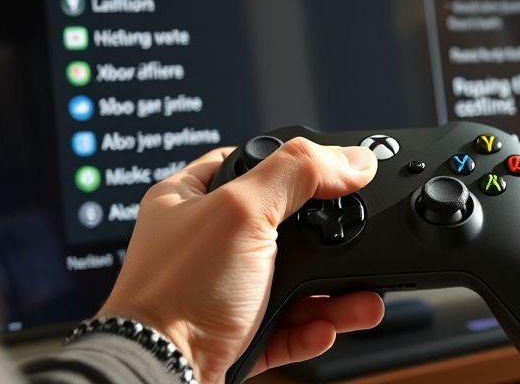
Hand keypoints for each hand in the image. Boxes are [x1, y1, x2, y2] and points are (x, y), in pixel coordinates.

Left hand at [97, 139, 384, 382]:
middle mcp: (205, 245)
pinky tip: (326, 327)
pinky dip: (314, 329)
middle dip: (329, 242)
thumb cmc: (176, 294)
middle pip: (286, 229)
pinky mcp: (236, 336)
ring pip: (294, 284)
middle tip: (356, 242)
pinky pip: (289, 328)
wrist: (159, 376)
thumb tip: (352, 159)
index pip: (249, 164)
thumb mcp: (242, 212)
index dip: (292, 166)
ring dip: (333, 294)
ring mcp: (222, 293)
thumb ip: (299, 174)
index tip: (335, 173)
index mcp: (189, 199)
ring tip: (360, 299)